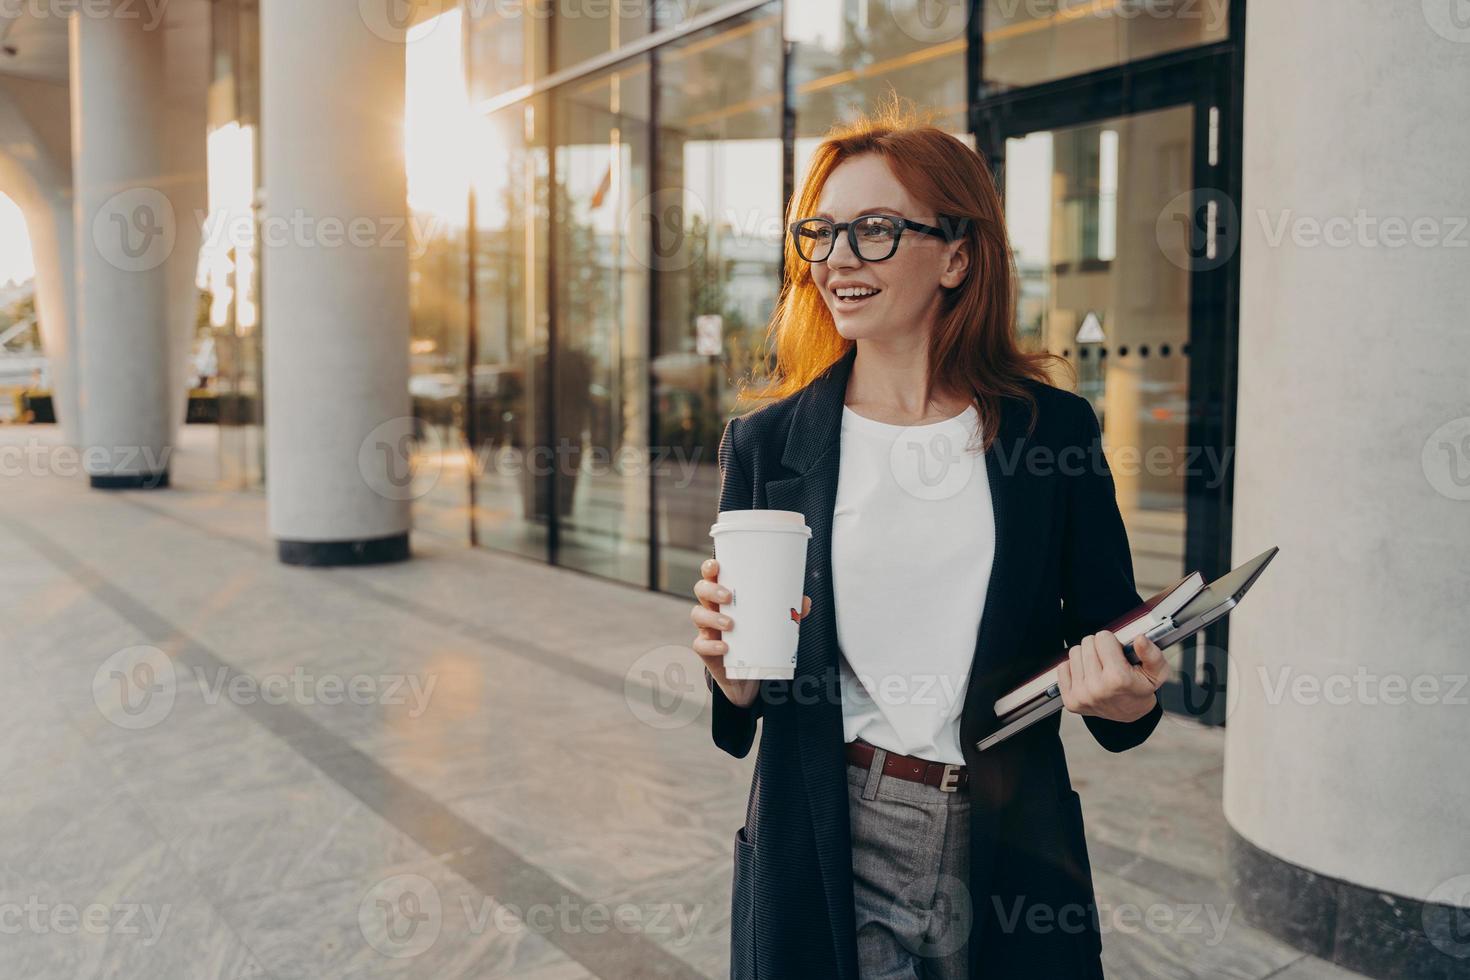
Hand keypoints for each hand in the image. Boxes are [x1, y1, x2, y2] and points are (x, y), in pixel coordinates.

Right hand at [691, 558, 810, 708]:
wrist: (748, 672)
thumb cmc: (756, 636)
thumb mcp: (772, 621)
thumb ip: (788, 611)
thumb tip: (805, 602)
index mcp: (725, 596)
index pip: (712, 576)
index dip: (709, 568)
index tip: (717, 565)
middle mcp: (712, 608)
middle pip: (701, 590)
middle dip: (711, 590)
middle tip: (728, 597)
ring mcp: (706, 629)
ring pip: (698, 615)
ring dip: (711, 617)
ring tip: (730, 624)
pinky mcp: (706, 650)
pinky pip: (700, 645)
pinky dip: (711, 645)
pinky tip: (724, 647)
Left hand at [1056, 630, 1171, 723]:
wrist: (1129, 714)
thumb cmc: (1140, 690)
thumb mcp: (1156, 672)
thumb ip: (1152, 654)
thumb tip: (1139, 639)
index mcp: (1118, 679)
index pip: (1103, 637)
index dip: (1113, 642)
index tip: (1118, 653)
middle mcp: (1096, 688)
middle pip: (1087, 643)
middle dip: (1099, 647)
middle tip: (1109, 661)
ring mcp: (1081, 696)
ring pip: (1074, 652)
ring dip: (1086, 656)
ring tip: (1099, 668)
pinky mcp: (1070, 701)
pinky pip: (1062, 668)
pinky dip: (1075, 668)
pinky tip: (1088, 676)